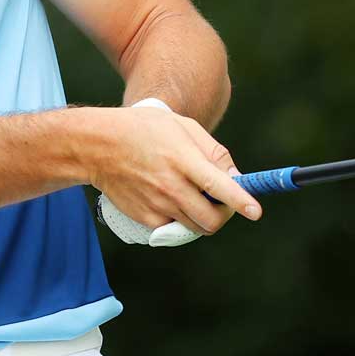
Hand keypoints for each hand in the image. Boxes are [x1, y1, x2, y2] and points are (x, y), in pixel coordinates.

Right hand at [83, 105, 262, 236]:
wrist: (98, 146)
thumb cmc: (145, 130)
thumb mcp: (183, 127)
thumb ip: (214, 153)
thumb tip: (237, 179)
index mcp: (182, 158)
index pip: (217, 186)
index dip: (239, 201)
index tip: (255, 211)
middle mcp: (170, 186)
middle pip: (211, 219)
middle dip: (225, 214)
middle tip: (224, 201)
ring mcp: (156, 205)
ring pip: (196, 227)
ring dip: (204, 216)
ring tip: (194, 193)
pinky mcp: (145, 218)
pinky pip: (175, 228)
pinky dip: (181, 218)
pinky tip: (171, 198)